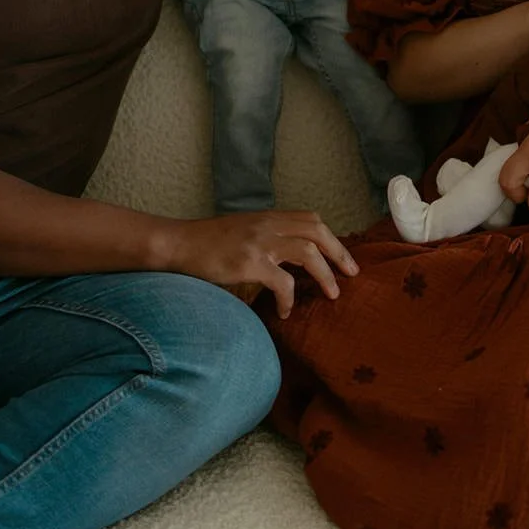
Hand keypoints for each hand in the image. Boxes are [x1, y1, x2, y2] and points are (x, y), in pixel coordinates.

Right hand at [164, 210, 358, 319]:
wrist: (176, 244)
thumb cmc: (205, 243)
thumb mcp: (241, 231)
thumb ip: (264, 237)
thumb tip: (286, 259)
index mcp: (267, 217)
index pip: (311, 218)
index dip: (331, 237)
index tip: (342, 256)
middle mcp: (267, 224)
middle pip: (317, 230)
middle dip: (339, 252)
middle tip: (352, 273)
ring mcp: (259, 242)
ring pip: (308, 252)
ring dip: (325, 275)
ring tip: (332, 294)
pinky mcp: (249, 262)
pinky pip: (282, 282)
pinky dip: (289, 299)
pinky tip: (285, 312)